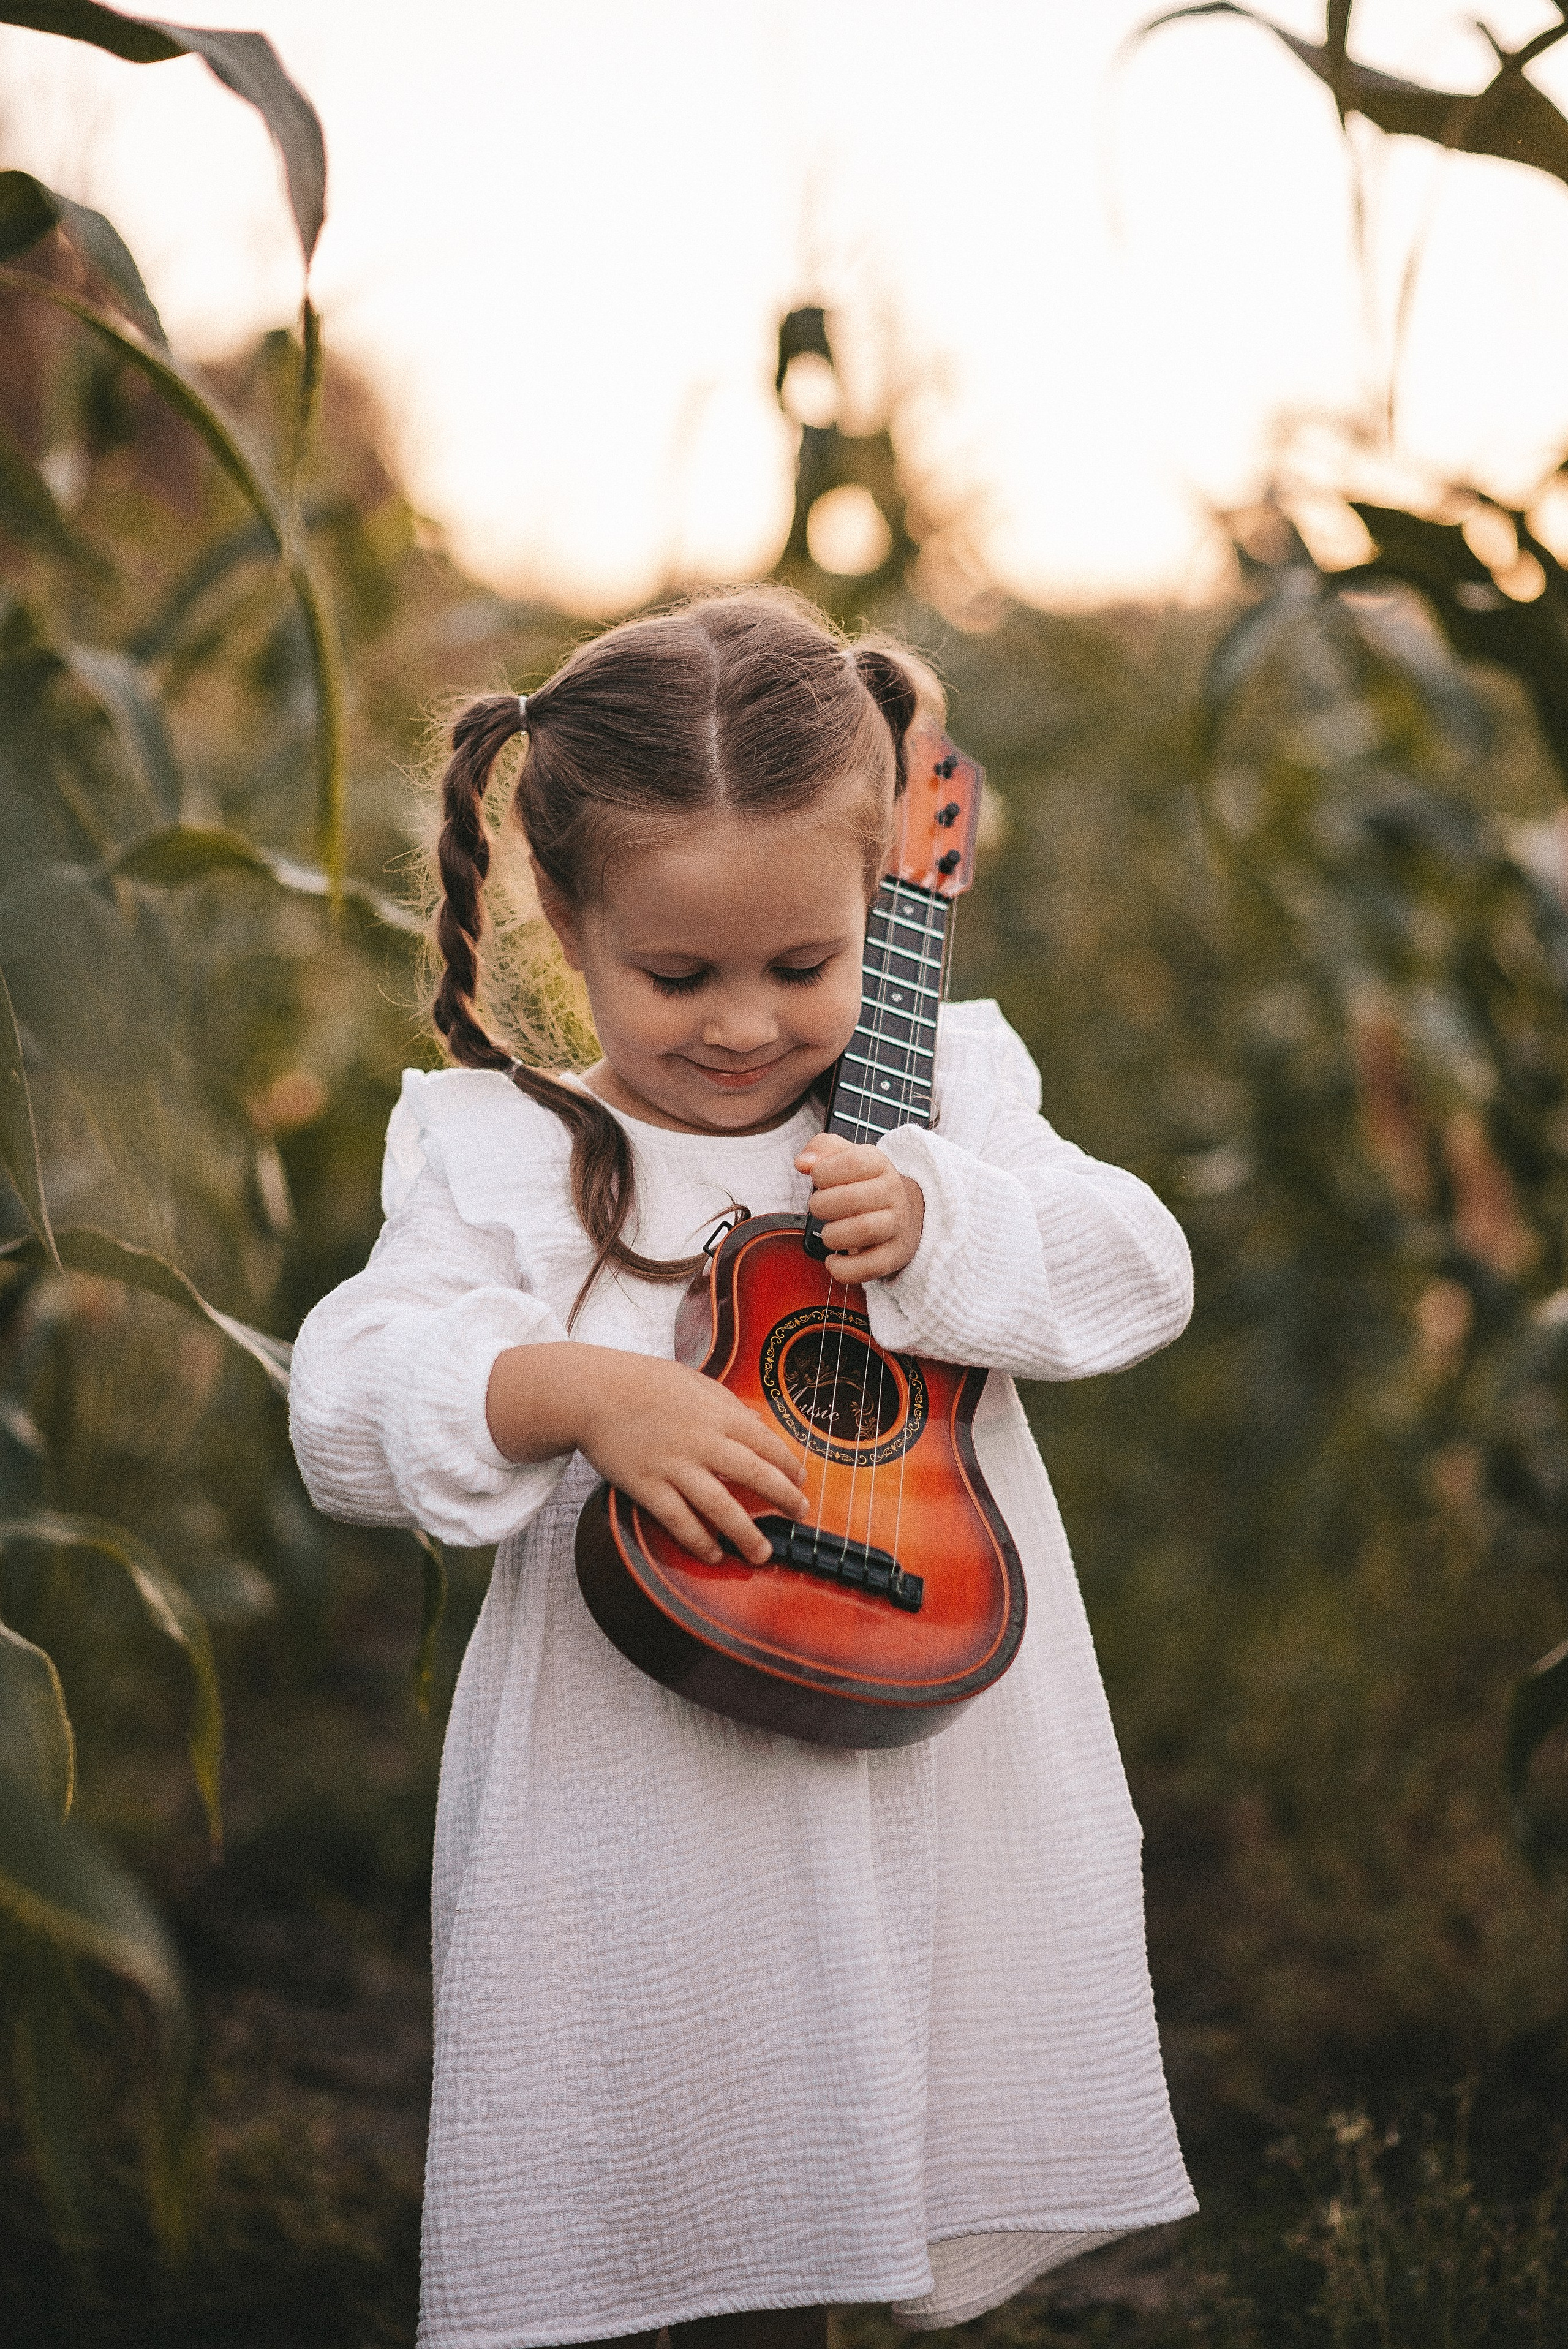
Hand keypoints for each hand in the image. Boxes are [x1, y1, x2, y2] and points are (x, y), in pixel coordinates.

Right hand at [485, 1343, 806, 1565]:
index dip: (789, 1465)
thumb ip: (729, 1403)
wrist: (590, 1391)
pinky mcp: (646, 1486)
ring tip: (762, 1552)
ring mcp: (673, 1466)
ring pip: (720, 1506)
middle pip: (754, 1475)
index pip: (766, 1443)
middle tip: (799, 1515)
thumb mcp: (694, 1381)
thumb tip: (759, 1421)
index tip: (801, 1480)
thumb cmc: (642, 1382)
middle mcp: (701, 1441)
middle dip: (784, 1499)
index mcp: (716, 1414)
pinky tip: (713, 1553)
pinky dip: (698, 1540)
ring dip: (746, 1533)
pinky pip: (678, 1520)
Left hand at [796, 1133, 925, 1283]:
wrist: (905, 1213)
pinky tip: (832, 1261)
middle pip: (853, 1198)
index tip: (819, 1180)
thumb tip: (803, 1163)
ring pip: (864, 1230)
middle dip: (822, 1206)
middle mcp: (893, 1192)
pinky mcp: (895, 1255)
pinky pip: (870, 1267)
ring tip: (828, 1234)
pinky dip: (844, 1269)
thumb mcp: (846, 1157)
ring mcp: (897, 1225)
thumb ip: (821, 1150)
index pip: (854, 1161)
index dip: (825, 1172)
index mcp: (880, 1164)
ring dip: (833, 1235)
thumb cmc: (865, 1184)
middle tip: (819, 1208)